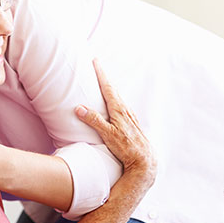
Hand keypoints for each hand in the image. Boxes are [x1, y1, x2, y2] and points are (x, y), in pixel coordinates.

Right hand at [75, 60, 156, 179]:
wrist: (144, 161)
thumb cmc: (126, 148)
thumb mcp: (108, 134)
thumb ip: (94, 120)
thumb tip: (79, 108)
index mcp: (119, 110)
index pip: (108, 88)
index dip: (101, 74)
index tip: (95, 61)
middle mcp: (126, 111)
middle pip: (113, 90)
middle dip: (104, 78)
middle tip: (97, 66)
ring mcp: (130, 117)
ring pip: (118, 98)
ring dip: (110, 89)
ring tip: (103, 83)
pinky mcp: (132, 124)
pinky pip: (122, 106)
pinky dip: (115, 100)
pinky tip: (115, 105)